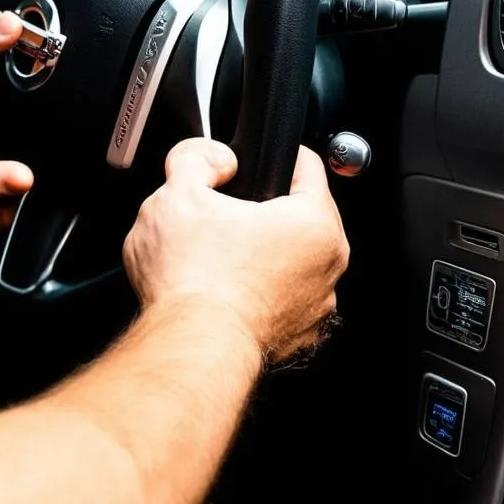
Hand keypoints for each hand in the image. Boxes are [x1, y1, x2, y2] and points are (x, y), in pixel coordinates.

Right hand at [123, 139, 348, 363]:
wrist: (188, 349)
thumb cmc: (192, 279)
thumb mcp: (176, 191)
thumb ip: (196, 158)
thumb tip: (213, 159)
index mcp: (312, 222)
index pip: (306, 164)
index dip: (270, 154)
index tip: (246, 163)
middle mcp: (327, 265)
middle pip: (299, 214)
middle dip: (262, 208)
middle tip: (220, 213)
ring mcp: (315, 307)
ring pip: (291, 259)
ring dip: (261, 253)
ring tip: (217, 255)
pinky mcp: (296, 338)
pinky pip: (281, 298)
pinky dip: (257, 292)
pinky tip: (223, 290)